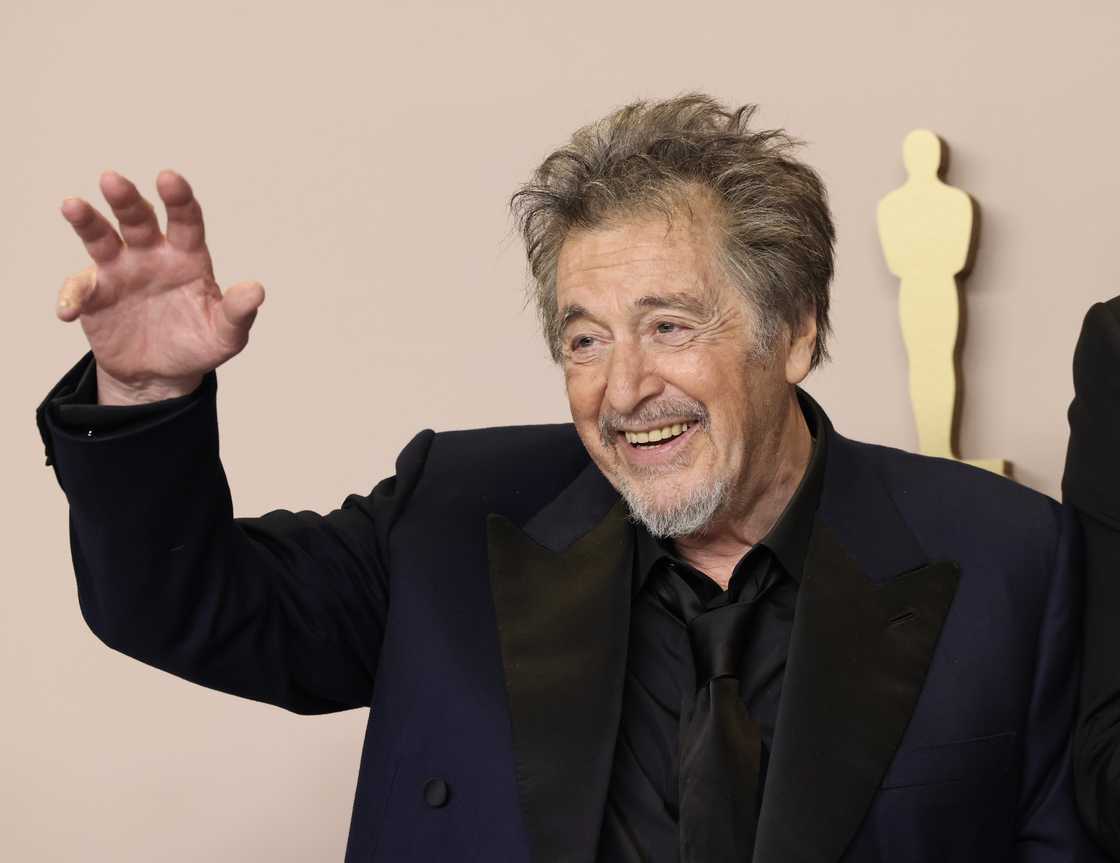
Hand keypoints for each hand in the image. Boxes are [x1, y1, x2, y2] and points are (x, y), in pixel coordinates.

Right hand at [57, 170, 263, 403]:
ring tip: (73, 206)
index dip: (178, 200)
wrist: (162, 374)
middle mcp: (151, 255)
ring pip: (101, 238)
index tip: (170, 180)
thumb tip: (256, 290)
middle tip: (112, 180)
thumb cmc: (198, 344)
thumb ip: (238, 312)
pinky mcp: (95, 295)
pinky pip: (79, 289)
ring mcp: (120, 271)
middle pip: (137, 218)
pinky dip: (72, 296)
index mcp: (187, 256)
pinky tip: (69, 311)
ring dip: (87, 222)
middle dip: (126, 199)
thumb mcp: (226, 335)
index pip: (186, 221)